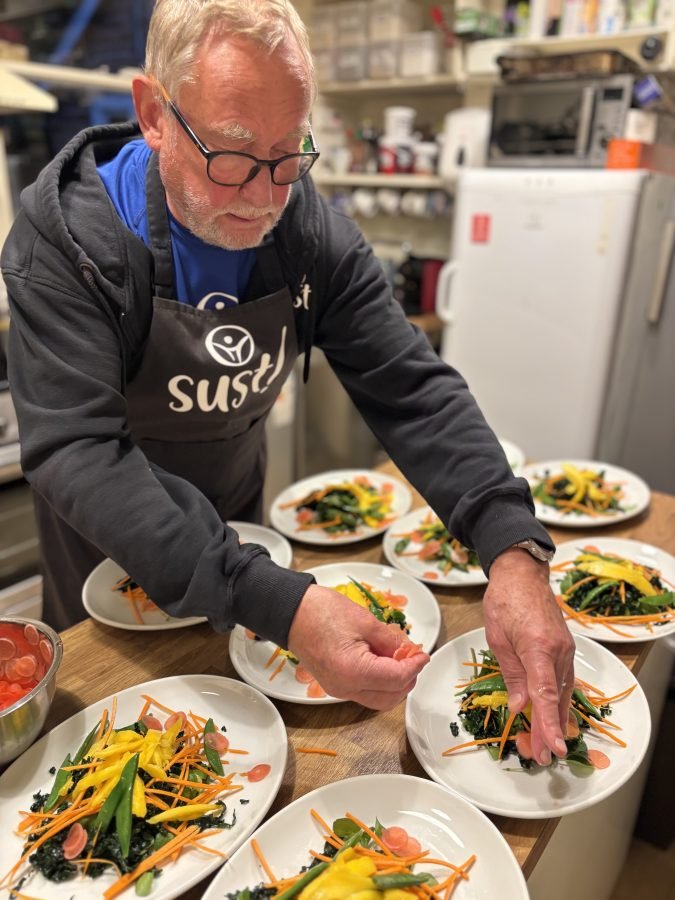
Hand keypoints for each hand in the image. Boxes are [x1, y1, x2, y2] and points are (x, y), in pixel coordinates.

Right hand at [287, 584, 429, 710]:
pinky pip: (366, 692)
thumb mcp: (366, 621)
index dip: (415, 666)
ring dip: (395, 683)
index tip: (423, 653)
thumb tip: (411, 652)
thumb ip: (392, 641)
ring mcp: (338, 690)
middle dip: (408, 678)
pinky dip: (380, 681)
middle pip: (391, 697)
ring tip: (399, 657)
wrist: (291, 612)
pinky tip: (383, 660)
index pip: (397, 679)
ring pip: (379, 699)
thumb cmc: (322, 612)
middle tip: (413, 656)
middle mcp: (345, 688)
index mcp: (353, 671)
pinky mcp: (335, 685)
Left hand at [483, 548, 574, 765]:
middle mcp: (558, 651)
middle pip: (556, 698)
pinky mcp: (565, 648)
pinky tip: (552, 715)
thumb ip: (511, 674)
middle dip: (550, 730)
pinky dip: (557, 700)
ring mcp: (565, 649)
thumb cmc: (504, 600)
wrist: (522, 574)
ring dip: (554, 718)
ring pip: (562, 691)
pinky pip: (563, 680)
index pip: (545, 693)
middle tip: (541, 757)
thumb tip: (519, 707)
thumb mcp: (497, 638)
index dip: (548, 723)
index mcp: (538, 647)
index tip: (553, 747)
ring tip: (545, 744)